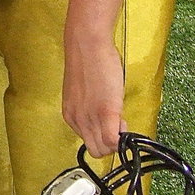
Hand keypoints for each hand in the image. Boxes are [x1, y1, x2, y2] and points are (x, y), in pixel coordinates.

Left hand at [62, 29, 125, 157]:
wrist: (87, 43)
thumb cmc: (88, 62)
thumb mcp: (83, 93)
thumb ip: (90, 109)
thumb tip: (105, 120)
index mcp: (71, 115)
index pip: (88, 142)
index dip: (103, 135)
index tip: (110, 123)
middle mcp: (77, 120)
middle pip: (96, 150)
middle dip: (111, 142)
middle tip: (118, 122)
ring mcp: (90, 118)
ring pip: (104, 149)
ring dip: (117, 139)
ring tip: (119, 117)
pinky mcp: (105, 112)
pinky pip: (114, 141)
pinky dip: (123, 139)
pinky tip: (123, 119)